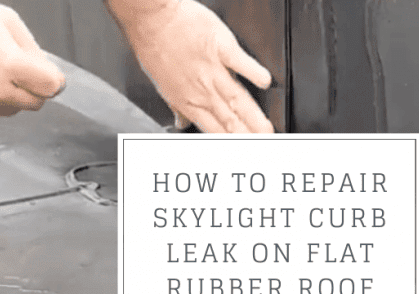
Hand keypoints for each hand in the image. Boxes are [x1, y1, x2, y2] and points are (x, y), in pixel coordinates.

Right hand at [0, 0, 65, 119]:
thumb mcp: (7, 21)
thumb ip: (33, 50)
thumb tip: (48, 71)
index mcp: (10, 65)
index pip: (51, 88)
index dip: (53, 81)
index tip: (49, 77)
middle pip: (36, 103)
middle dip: (33, 89)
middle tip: (18, 72)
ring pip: (14, 110)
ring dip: (11, 96)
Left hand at [107, 0, 273, 132]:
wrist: (150, 18)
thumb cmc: (154, 46)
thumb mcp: (161, 84)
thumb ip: (177, 106)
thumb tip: (180, 123)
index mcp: (188, 101)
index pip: (213, 131)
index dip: (229, 145)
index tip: (242, 151)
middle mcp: (202, 90)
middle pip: (229, 120)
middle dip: (247, 136)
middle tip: (263, 146)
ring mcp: (212, 69)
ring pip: (237, 98)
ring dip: (253, 116)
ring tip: (267, 129)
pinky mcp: (220, 46)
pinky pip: (239, 61)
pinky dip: (252, 72)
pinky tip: (265, 83)